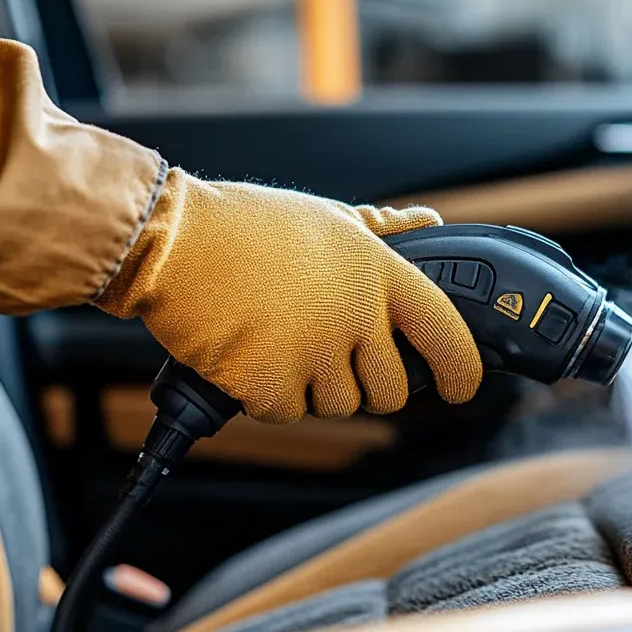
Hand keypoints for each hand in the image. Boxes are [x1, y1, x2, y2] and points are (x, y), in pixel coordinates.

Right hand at [97, 169, 481, 422]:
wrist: (169, 240)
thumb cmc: (246, 227)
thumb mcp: (327, 218)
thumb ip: (384, 232)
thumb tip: (429, 225)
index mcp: (377, 272)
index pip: (446, 333)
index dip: (462, 370)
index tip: (462, 385)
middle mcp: (355, 316)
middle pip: (392, 392)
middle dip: (369, 386)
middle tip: (333, 357)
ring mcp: (314, 353)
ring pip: (340, 406)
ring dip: (315, 388)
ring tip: (281, 339)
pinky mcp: (271, 384)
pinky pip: (289, 413)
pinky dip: (270, 395)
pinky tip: (251, 352)